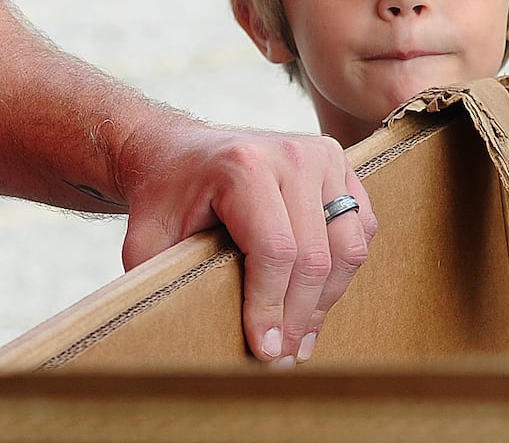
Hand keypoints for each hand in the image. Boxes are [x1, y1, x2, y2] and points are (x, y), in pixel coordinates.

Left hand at [118, 120, 374, 368]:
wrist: (180, 150)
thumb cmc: (164, 196)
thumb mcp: (146, 237)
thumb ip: (156, 282)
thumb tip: (172, 342)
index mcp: (243, 166)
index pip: (276, 251)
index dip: (272, 309)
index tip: (264, 352)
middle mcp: (290, 154)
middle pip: (314, 256)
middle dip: (298, 318)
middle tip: (281, 358)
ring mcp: (321, 154)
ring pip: (347, 247)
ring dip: (325, 301)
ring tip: (298, 337)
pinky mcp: (339, 162)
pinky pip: (362, 227)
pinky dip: (343, 270)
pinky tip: (315, 299)